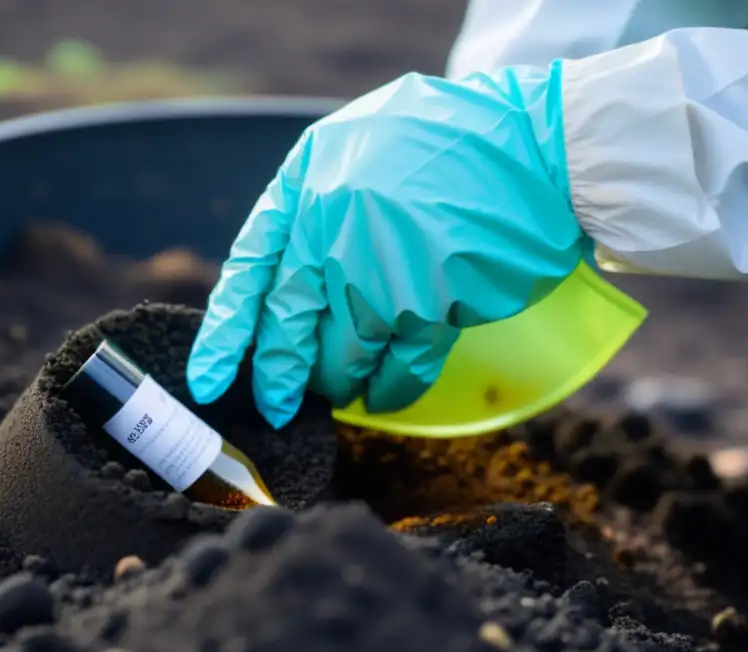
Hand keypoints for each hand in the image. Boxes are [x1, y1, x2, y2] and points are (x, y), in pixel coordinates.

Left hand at [187, 64, 588, 427]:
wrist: (539, 146)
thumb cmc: (448, 146)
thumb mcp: (358, 150)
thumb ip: (314, 210)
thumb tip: (284, 291)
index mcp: (306, 185)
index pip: (248, 272)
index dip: (224, 335)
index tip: (209, 382)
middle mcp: (331, 228)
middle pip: (288, 327)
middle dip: (279, 379)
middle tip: (276, 408)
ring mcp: (380, 270)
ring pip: (341, 355)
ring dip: (340, 382)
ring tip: (344, 388)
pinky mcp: (431, 303)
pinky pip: (397, 368)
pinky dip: (389, 390)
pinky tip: (383, 395)